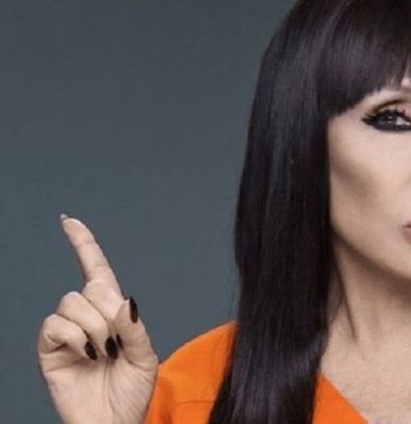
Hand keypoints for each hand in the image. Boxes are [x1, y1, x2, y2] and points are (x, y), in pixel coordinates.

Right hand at [37, 215, 158, 423]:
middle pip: (91, 287)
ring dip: (96, 329)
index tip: (68, 221)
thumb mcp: (146, 356)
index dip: (83, 245)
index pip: (96, 271)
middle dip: (110, 313)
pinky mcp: (49, 350)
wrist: (114, 423)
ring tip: (103, 354)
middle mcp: (86, 318)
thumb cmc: (131, 392)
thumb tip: (123, 300)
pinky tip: (86, 355)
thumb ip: (136, 326)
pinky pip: (56, 324)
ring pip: (73, 303)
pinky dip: (76, 337)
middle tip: (118, 344)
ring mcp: (66, 333)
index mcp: (112, 314)